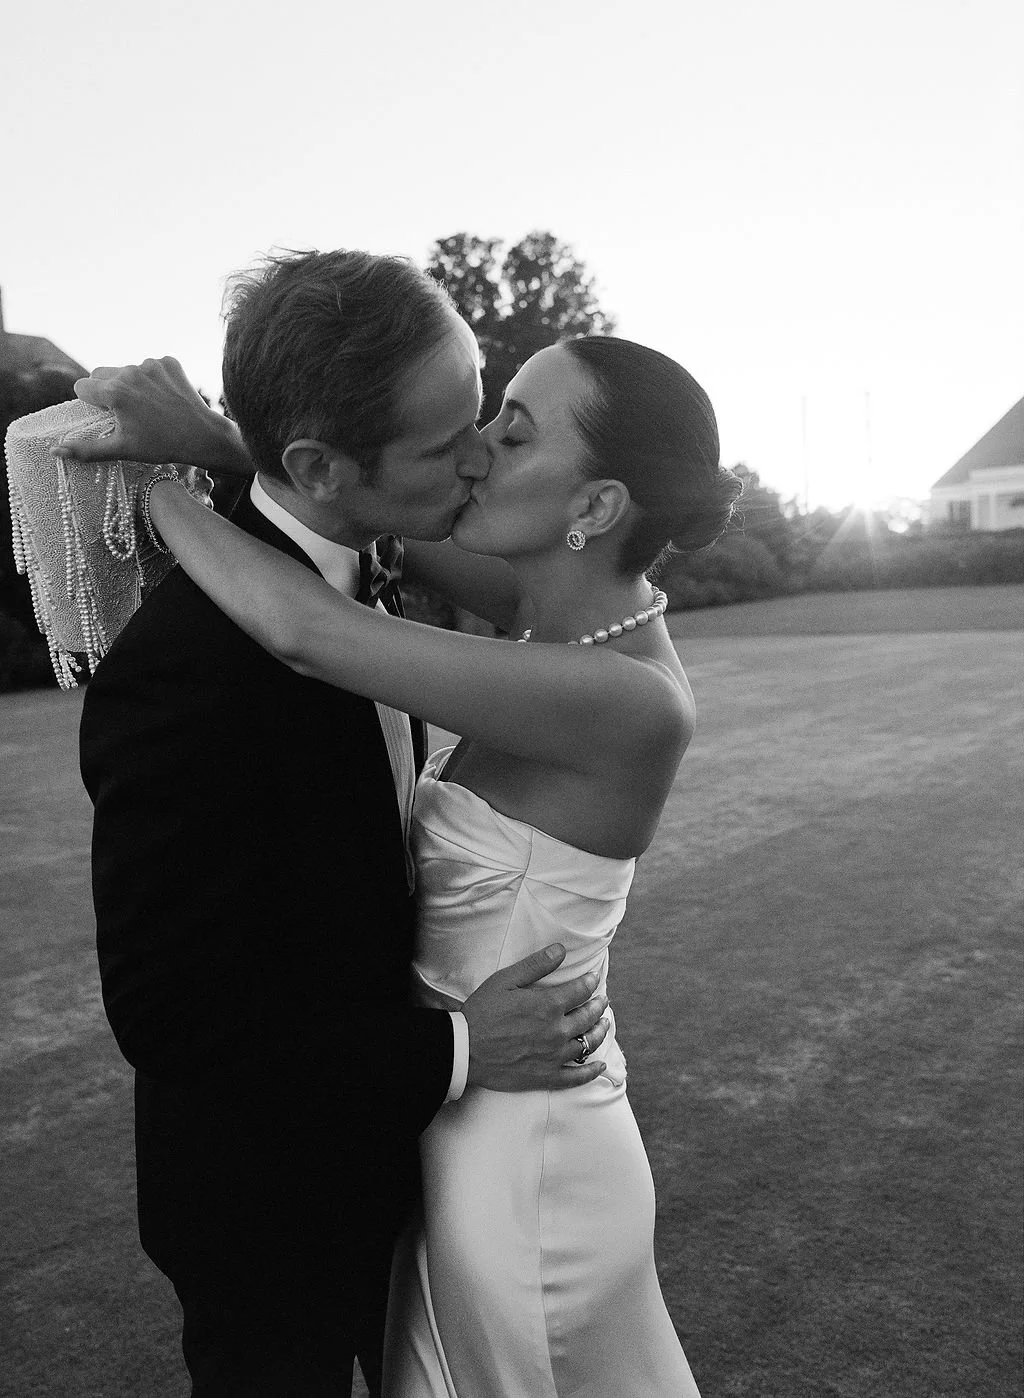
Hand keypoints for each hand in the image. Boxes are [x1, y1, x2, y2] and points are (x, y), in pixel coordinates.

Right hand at [53, 357, 251, 474]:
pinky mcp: (168, 361)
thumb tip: (55, 450)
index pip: (82, 387)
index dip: (92, 403)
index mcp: (114, 392)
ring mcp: (150, 364)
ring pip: (125, 369)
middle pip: (101, 373)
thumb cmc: (161, 446)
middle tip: (127, 412)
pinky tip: (163, 396)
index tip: (107, 416)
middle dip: (107, 390)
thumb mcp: (122, 449)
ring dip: (130, 383)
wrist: (203, 436)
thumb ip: (86, 449)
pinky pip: (148, 366)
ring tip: (148, 406)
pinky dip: (151, 378)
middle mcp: (129, 372)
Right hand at [462, 944, 610, 1090]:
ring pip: (587, 1045)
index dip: (590, 982)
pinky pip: (576, 1077)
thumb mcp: (505, 980)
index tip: (594, 979)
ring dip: (599, 1033)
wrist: (465, 1049)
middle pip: (588, 1017)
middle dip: (598, 1006)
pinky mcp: (546, 1076)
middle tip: (603, 1001)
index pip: (580, 991)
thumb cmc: (482, 1012)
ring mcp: (553, 1056)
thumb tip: (560, 950)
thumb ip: (536, 965)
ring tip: (604, 1025)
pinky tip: (600, 1065)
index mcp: (548, 1005)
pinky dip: (591, 1071)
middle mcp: (557, 1031)